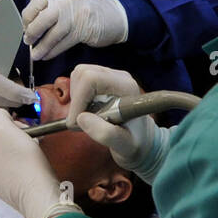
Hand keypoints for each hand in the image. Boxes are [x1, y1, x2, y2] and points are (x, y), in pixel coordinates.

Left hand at [0, 109, 80, 217]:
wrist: (39, 194)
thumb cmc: (23, 160)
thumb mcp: (7, 130)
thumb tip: (0, 115)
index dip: (12, 128)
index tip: (26, 130)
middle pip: (4, 147)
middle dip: (19, 141)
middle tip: (34, 141)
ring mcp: (1, 186)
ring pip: (13, 161)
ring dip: (24, 155)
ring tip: (38, 156)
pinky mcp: (15, 196)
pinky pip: (21, 176)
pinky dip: (29, 170)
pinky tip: (37, 170)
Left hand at [22, 0, 127, 60]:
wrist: (118, 16)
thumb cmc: (90, 12)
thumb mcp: (71, 3)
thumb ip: (54, 10)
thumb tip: (32, 26)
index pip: (37, 2)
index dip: (28, 17)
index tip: (26, 28)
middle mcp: (68, 0)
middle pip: (43, 17)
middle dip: (33, 32)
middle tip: (28, 41)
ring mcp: (78, 14)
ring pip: (54, 32)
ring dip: (43, 46)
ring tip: (36, 54)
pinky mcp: (85, 29)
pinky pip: (65, 42)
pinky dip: (54, 50)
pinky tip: (48, 55)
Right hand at [68, 65, 166, 181]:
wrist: (141, 140)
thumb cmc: (134, 143)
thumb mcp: (123, 145)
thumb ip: (105, 133)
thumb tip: (81, 118)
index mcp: (125, 87)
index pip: (91, 79)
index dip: (78, 100)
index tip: (77, 122)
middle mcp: (118, 77)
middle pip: (82, 73)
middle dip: (76, 99)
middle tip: (82, 120)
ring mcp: (110, 76)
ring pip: (79, 75)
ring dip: (76, 98)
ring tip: (87, 116)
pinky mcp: (103, 80)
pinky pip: (80, 81)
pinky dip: (78, 97)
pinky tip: (88, 111)